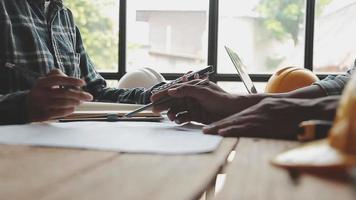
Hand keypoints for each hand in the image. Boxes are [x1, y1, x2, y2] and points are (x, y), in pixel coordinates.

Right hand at [26, 69, 92, 121]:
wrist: (26, 107)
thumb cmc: (42, 91)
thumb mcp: (46, 80)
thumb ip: (59, 76)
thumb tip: (76, 82)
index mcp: (41, 82)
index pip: (58, 79)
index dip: (72, 80)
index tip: (83, 83)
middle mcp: (40, 93)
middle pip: (64, 93)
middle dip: (80, 95)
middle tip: (89, 97)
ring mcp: (41, 105)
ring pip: (64, 103)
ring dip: (76, 102)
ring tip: (80, 102)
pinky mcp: (44, 115)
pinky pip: (61, 112)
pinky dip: (70, 110)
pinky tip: (73, 108)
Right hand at [151, 79, 246, 123]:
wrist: (234, 111)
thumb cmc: (221, 99)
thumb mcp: (203, 92)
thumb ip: (187, 90)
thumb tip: (171, 90)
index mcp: (192, 87)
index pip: (174, 89)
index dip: (162, 93)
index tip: (152, 98)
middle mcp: (191, 96)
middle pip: (173, 100)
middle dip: (164, 105)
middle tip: (155, 110)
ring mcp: (193, 106)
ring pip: (177, 109)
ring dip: (172, 113)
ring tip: (170, 117)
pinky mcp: (196, 116)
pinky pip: (184, 117)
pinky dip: (180, 119)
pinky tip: (178, 120)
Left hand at [203, 97, 320, 138]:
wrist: (306, 109)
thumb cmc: (292, 112)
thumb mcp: (274, 110)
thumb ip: (263, 116)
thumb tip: (257, 123)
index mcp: (258, 109)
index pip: (237, 117)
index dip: (223, 122)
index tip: (212, 128)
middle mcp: (256, 112)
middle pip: (233, 119)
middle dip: (218, 125)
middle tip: (205, 131)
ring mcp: (259, 118)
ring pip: (237, 123)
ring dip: (222, 128)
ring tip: (209, 131)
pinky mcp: (265, 124)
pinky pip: (247, 128)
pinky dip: (235, 130)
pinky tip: (224, 132)